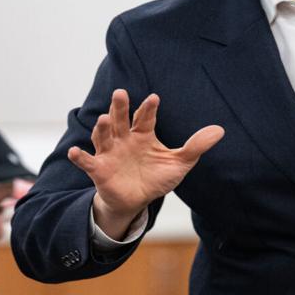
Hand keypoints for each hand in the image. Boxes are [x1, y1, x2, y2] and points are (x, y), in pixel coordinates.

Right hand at [69, 90, 223, 232]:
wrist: (137, 200)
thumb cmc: (156, 177)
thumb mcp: (179, 163)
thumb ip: (196, 146)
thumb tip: (220, 130)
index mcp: (143, 134)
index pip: (146, 118)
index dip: (149, 109)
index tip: (155, 98)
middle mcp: (124, 139)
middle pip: (121, 120)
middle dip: (120, 107)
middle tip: (121, 93)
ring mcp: (109, 153)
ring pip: (103, 136)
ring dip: (102, 128)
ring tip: (104, 119)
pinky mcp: (99, 170)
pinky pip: (88, 162)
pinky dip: (80, 157)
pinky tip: (74, 152)